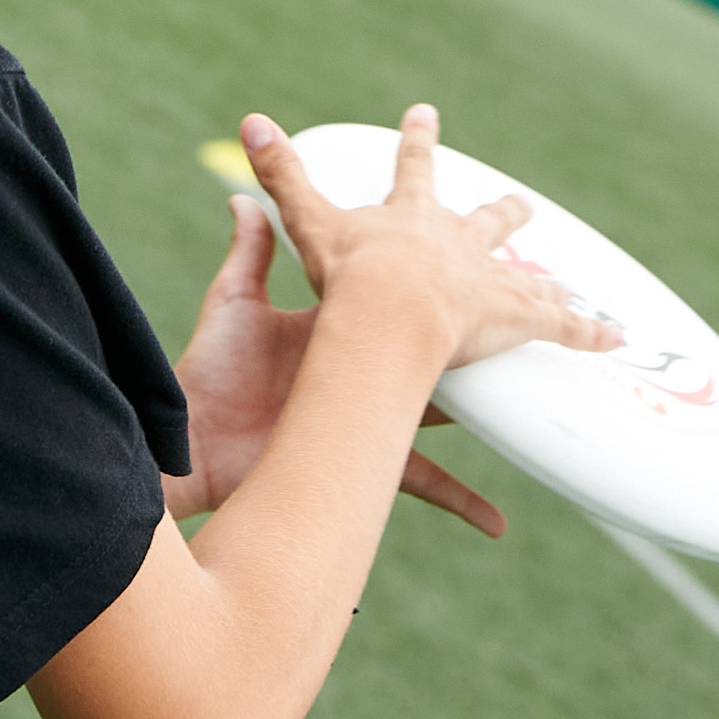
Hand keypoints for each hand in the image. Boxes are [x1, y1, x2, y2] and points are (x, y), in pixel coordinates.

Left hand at [168, 191, 510, 535]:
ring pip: (442, 412)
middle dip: (474, 337)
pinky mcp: (365, 458)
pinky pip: (424, 483)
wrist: (191, 442)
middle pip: (432, 351)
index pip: (391, 300)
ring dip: (485, 412)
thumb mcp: (234, 303)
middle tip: (525, 316)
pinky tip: (496, 520)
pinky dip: (462, 500)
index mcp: (336, 331)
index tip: (464, 257)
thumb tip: (248, 198)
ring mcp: (368, 415)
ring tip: (528, 403)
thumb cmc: (208, 373)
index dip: (426, 283)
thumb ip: (251, 252)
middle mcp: (360, 371)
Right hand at [242, 102, 623, 375]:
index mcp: (412, 218)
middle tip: (521, 202)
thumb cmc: (351, 274)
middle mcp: (458, 244)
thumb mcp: (308, 222)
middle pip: (487, 221)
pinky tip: (614, 338)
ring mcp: (490, 280)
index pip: (415, 167)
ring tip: (568, 289)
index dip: (417, 139)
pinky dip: (587, 332)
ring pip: (526, 276)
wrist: (390, 312)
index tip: (426, 113)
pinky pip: (559, 328)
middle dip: (503, 211)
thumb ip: (281, 176)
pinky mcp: (516, 318)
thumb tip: (251, 123)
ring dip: (546, 282)